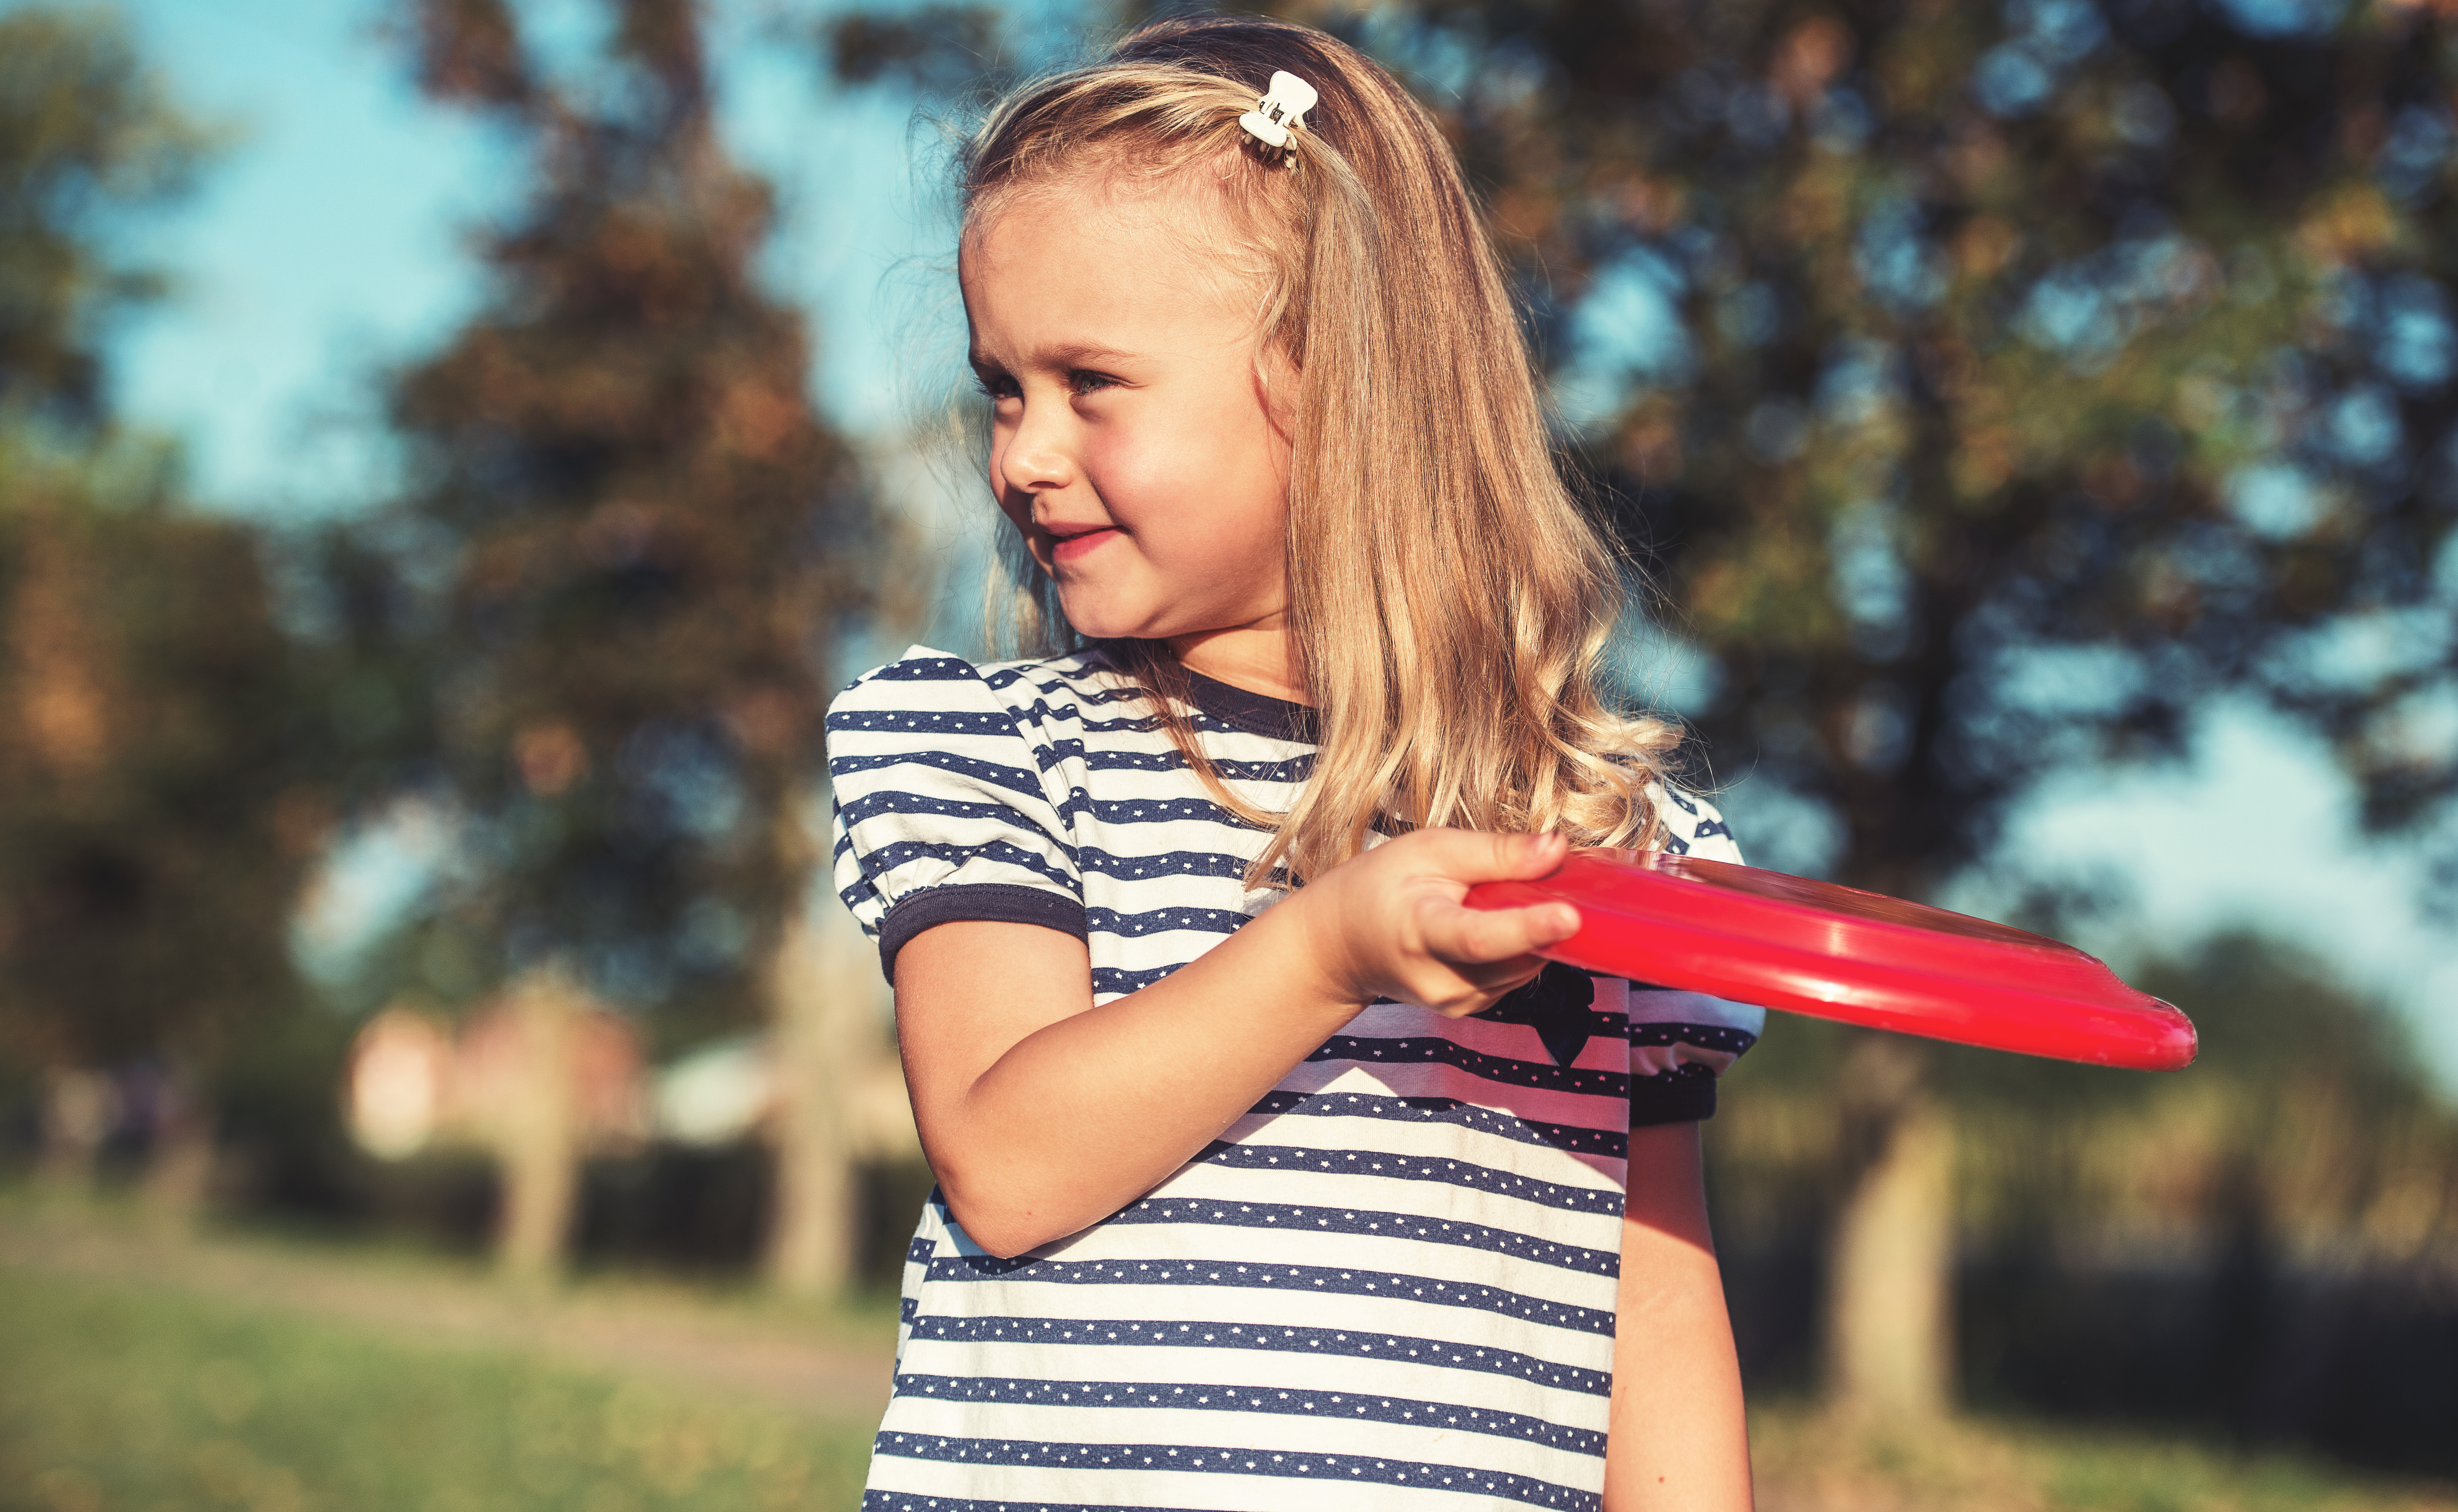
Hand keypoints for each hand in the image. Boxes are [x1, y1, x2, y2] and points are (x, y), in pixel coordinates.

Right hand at [1292, 829, 1581, 1016]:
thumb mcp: (1430, 850)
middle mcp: (1443, 980)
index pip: (1481, 938)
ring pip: (1526, 965)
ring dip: (1536, 931)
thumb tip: (1556, 849)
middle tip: (1552, 878)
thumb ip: (1495, 852)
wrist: (1343, 944)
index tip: (1570, 915)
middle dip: (1547, 917)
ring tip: (1508, 895)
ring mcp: (1458, 1002)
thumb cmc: (1382, 886)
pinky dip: (1523, 945)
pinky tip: (1500, 919)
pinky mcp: (1472, 1007)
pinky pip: (1517, 973)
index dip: (1529, 927)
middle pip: (1517, 954)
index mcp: (1422, 933)